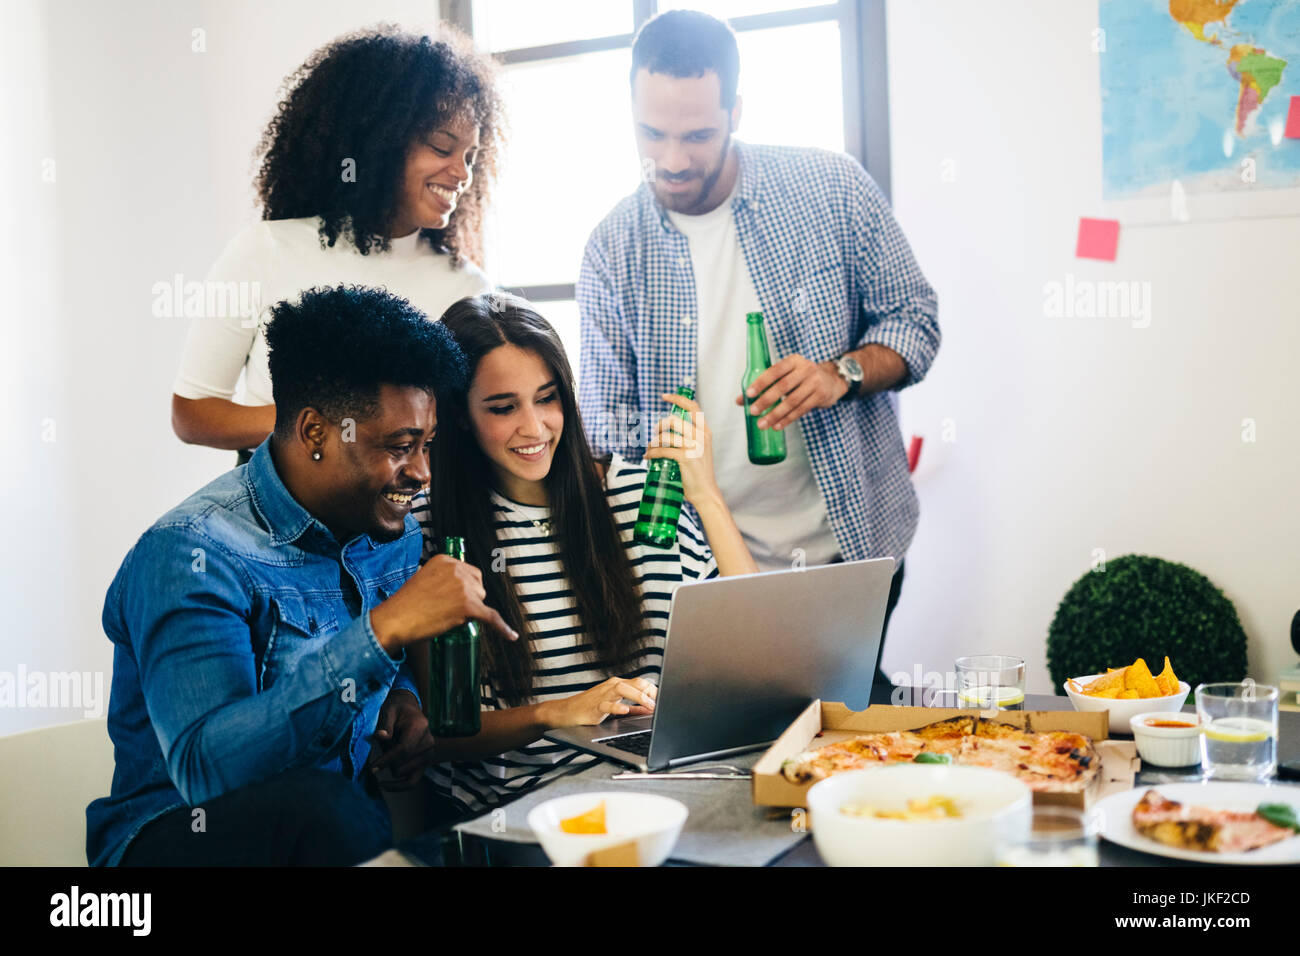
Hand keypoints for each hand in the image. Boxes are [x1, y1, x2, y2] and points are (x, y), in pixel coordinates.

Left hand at [363, 689, 436, 790]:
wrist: (408, 710)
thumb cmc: (396, 710)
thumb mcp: (388, 711)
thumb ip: (384, 724)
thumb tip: (380, 737)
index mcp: (420, 727)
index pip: (403, 750)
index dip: (386, 760)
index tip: (371, 769)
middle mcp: (428, 743)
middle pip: (402, 764)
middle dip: (387, 760)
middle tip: (384, 744)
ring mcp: (429, 754)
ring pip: (403, 774)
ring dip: (391, 766)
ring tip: (388, 750)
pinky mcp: (425, 763)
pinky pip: (412, 782)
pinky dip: (398, 786)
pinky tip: (383, 784)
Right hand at [370, 554, 516, 651]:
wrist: (395, 620)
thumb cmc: (405, 604)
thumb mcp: (424, 578)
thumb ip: (443, 578)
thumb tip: (458, 590)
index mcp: (446, 560)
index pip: (470, 573)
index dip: (464, 589)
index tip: (452, 598)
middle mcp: (457, 569)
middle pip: (478, 586)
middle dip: (469, 599)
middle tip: (446, 610)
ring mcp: (464, 587)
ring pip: (481, 601)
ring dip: (469, 611)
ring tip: (444, 616)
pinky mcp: (469, 606)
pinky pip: (491, 617)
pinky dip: (502, 628)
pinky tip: (511, 635)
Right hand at [543, 677, 657, 727]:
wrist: (567, 712)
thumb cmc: (590, 709)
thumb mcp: (615, 706)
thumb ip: (633, 707)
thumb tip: (651, 710)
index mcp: (618, 685)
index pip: (642, 682)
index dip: (655, 691)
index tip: (664, 701)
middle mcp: (612, 686)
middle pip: (636, 682)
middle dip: (650, 692)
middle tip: (660, 704)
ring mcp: (603, 694)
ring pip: (623, 688)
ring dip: (638, 697)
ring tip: (649, 706)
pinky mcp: (594, 706)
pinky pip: (606, 704)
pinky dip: (616, 707)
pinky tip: (624, 710)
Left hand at [645, 393, 720, 506]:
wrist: (706, 492)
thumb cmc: (699, 473)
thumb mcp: (700, 450)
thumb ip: (690, 438)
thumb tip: (668, 430)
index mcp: (706, 432)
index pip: (693, 407)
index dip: (678, 398)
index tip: (664, 396)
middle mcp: (702, 436)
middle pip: (674, 420)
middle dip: (659, 426)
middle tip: (655, 435)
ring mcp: (694, 447)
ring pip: (666, 435)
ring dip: (653, 441)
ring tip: (649, 448)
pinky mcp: (686, 458)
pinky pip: (663, 450)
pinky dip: (652, 453)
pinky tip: (648, 457)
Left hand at [735, 355, 848, 430]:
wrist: (832, 380)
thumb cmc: (802, 378)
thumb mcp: (787, 375)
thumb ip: (765, 385)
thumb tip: (739, 400)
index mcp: (794, 361)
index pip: (775, 370)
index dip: (761, 382)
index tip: (749, 393)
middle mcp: (806, 369)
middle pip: (783, 386)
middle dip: (766, 400)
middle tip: (753, 411)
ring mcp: (815, 382)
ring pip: (792, 401)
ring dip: (776, 414)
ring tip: (762, 424)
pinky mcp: (821, 396)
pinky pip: (801, 410)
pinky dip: (788, 419)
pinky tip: (777, 426)